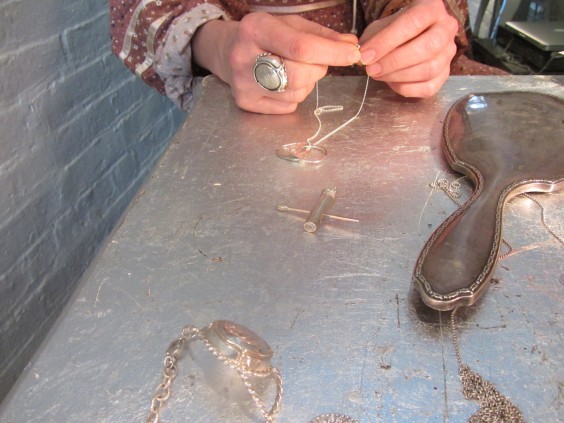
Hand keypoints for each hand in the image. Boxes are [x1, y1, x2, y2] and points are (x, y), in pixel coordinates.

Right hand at [193, 12, 359, 113]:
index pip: (301, 46)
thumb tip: (352, 46)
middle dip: (319, 69)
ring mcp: (243, 83)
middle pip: (300, 74)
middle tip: (317, 62)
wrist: (228, 51)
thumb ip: (322, 36)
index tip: (353, 55)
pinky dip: (294, 96)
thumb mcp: (291, 25)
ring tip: (294, 69)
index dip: (332, 53)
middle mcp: (244, 57)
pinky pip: (288, 106)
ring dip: (307, 83)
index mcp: (256, 29)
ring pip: (296, 93)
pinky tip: (282, 82)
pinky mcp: (246, 102)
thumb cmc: (266, 36)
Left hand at [359, 0, 457, 97]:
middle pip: (427, 48)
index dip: (387, 41)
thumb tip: (362, 57)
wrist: (410, 38)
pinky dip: (406, 88)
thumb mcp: (381, 27)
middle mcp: (446, 29)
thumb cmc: (394, 31)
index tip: (366, 55)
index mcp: (431, 9)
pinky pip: (428, 88)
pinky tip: (392, 82)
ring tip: (378, 74)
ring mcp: (448, 53)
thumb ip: (372, 39)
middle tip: (371, 69)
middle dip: (394, 62)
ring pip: (428, 70)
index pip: (413, 23)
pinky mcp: (445, 75)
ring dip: (397, 76)